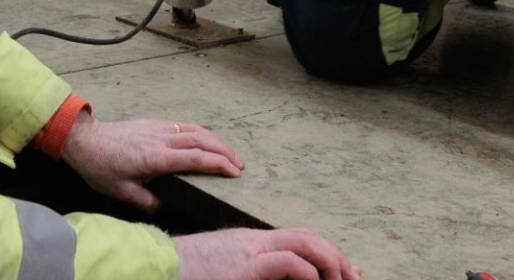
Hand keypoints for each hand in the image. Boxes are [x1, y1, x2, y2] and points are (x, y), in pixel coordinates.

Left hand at [58, 114, 241, 212]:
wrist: (85, 140)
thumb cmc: (101, 167)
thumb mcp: (120, 191)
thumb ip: (145, 200)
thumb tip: (163, 206)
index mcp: (156, 158)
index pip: (196, 158)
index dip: (218, 164)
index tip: (234, 172)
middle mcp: (162, 139)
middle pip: (202, 140)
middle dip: (225, 151)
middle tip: (240, 165)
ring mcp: (158, 128)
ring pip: (195, 130)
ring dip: (216, 140)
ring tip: (229, 153)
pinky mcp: (153, 124)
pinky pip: (183, 125)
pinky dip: (201, 132)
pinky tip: (206, 140)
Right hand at [174, 228, 359, 279]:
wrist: (160, 268)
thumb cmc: (189, 274)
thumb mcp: (227, 271)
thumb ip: (254, 271)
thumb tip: (279, 277)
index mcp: (252, 243)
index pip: (299, 239)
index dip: (327, 252)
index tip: (346, 272)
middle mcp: (255, 241)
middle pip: (308, 237)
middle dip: (336, 257)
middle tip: (352, 277)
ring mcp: (251, 251)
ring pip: (304, 243)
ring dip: (330, 262)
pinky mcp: (246, 265)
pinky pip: (287, 262)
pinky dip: (308, 272)